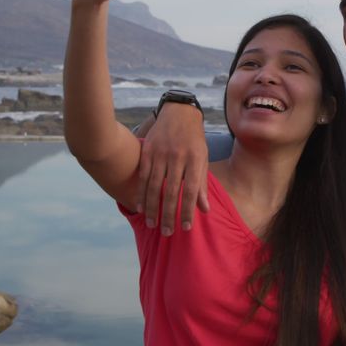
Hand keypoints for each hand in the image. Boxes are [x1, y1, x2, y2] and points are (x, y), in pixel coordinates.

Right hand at [135, 103, 209, 234]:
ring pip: (154, 186)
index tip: (186, 228)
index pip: (191, 190)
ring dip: (152, 208)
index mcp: (195, 159)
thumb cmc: (194, 139)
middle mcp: (177, 157)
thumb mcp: (203, 158)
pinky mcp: (147, 150)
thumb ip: (201, 184)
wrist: (179, 112)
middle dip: (168, 215)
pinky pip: (143, 176)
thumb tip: (204, 210)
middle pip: (171, 192)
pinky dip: (141, 193)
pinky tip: (140, 207)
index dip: (188, 211)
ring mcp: (160, 153)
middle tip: (167, 233)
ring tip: (153, 225)